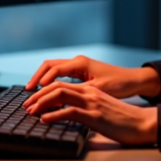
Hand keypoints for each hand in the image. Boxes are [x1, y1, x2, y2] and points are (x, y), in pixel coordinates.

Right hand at [24, 55, 160, 98]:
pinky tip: (47, 91)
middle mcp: (77, 61)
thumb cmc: (118, 84)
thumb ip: (77, 93)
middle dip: (37, 77)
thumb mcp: (97, 90)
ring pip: (53, 68)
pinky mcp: (80, 71)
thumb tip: (58, 98)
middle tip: (27, 92)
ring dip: (42, 78)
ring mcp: (78, 65)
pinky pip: (60, 73)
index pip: (53, 70)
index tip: (33, 92)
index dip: (42, 81)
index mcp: (80, 63)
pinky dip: (50, 80)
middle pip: (49, 65)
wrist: (133, 80)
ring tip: (33, 92)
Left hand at [24, 82, 157, 145]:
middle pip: (57, 85)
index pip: (62, 82)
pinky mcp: (95, 114)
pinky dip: (54, 114)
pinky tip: (45, 119)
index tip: (34, 98)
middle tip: (27, 104)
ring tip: (31, 110)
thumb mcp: (103, 108)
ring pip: (60, 94)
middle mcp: (90, 92)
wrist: (143, 122)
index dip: (45, 89)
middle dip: (38, 94)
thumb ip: (88, 107)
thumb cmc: (124, 118)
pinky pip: (70, 111)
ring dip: (42, 102)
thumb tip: (73, 113)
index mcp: (91, 89)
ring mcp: (92, 102)